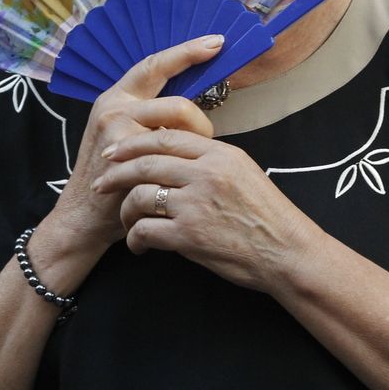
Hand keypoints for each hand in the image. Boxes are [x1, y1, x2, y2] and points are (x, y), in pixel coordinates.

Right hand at [44, 36, 222, 258]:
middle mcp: (114, 106)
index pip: (155, 64)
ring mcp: (116, 129)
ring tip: (187, 165)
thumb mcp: (123, 137)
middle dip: (201, 123)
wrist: (82, 217)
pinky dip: (181, 163)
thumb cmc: (111, 180)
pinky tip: (176, 178)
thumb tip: (192, 108)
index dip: (186, 52)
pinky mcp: (123, 153)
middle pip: (178, 102)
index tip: (216, 42)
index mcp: (116, 97)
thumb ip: (149, 118)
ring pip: (177, 125)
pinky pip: (170, 151)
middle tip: (204, 144)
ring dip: (193, 144)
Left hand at [92, 128, 319, 291]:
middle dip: (116, 172)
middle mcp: (205, 173)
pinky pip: (146, 230)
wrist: (287, 252)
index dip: (134, 143)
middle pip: (145, 162)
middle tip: (102, 181)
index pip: (165, 137)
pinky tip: (139, 245)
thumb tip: (174, 152)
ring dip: (125, 210)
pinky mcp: (189, 236)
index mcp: (219, 153)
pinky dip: (136, 239)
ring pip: (140, 195)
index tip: (115, 152)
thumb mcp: (243, 171)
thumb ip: (209, 159)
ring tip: (126, 222)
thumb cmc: (267, 215)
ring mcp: (196, 204)